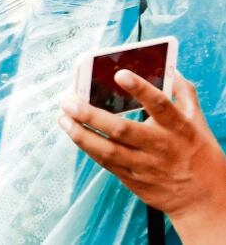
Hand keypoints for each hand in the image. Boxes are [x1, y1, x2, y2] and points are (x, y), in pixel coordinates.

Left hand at [59, 70, 225, 235]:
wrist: (205, 200)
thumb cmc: (198, 153)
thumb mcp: (197, 121)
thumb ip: (183, 92)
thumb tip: (170, 67)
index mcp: (178, 128)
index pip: (160, 105)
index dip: (141, 89)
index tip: (119, 74)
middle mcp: (160, 146)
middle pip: (122, 129)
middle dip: (91, 115)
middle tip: (68, 100)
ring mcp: (145, 165)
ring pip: (108, 150)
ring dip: (81, 134)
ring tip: (62, 118)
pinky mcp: (133, 180)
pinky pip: (106, 163)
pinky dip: (88, 147)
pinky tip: (73, 132)